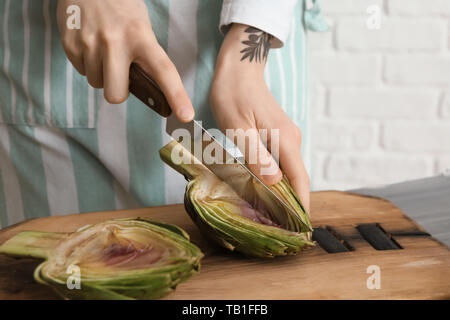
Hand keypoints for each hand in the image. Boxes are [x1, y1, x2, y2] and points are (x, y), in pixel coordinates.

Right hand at [56, 0, 193, 121]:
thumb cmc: (120, 7)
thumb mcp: (140, 26)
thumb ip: (143, 56)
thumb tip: (145, 90)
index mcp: (141, 36)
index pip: (163, 70)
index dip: (176, 95)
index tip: (186, 115)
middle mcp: (115, 41)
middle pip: (116, 94)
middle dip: (118, 91)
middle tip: (120, 74)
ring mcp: (90, 42)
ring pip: (96, 83)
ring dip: (102, 74)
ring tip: (104, 50)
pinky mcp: (69, 43)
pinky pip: (80, 71)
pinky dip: (86, 63)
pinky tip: (90, 43)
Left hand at [210, 24, 309, 210]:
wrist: (239, 69)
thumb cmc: (233, 95)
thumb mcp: (238, 127)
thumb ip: (256, 155)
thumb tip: (275, 182)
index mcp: (285, 140)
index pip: (300, 180)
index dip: (301, 205)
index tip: (299, 228)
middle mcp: (292, 140)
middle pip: (298, 178)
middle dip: (293, 204)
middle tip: (280, 227)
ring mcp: (287, 136)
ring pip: (290, 171)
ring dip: (284, 192)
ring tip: (272, 214)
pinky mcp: (278, 134)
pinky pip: (282, 162)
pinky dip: (277, 179)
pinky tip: (265, 188)